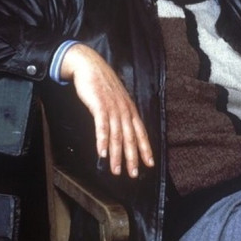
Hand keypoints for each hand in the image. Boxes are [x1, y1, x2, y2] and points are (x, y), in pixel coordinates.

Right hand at [60, 43, 153, 177]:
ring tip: (116, 170)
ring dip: (116, 155)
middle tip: (133, 174)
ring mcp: (113, 107)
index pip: (141, 132)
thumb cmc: (102, 84)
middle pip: (130, 137)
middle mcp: (124, 110)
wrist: (90, 66)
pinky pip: (102, 126)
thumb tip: (122, 130)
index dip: (145, 149)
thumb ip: (120, 114)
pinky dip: (103, 141)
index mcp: (130, 109)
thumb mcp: (116, 100)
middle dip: (132, 157)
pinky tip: (102, 153)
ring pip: (117, 135)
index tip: (149, 164)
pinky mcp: (100, 105)